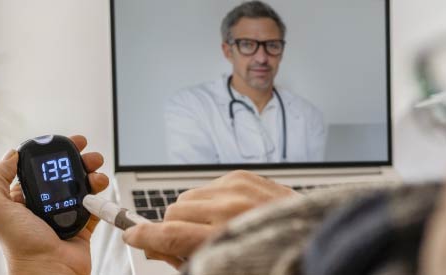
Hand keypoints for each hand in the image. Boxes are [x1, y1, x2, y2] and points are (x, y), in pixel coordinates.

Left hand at [0, 135, 108, 274]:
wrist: (49, 270)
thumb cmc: (20, 246)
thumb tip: (11, 154)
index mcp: (21, 198)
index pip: (38, 168)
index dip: (53, 153)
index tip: (66, 143)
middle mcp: (43, 204)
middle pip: (64, 173)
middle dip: (78, 160)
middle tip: (88, 154)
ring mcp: (64, 214)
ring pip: (81, 185)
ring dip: (92, 174)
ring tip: (96, 172)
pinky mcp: (82, 224)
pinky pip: (95, 204)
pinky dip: (100, 195)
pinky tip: (99, 188)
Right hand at [122, 170, 298, 267]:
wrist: (313, 234)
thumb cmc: (268, 253)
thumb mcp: (224, 265)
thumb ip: (185, 257)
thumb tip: (155, 245)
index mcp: (225, 236)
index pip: (169, 233)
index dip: (144, 236)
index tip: (132, 236)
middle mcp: (231, 208)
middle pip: (173, 212)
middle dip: (172, 228)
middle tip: (185, 243)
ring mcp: (239, 188)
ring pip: (188, 197)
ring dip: (190, 213)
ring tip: (210, 228)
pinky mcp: (245, 176)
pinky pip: (207, 186)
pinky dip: (210, 200)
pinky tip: (225, 214)